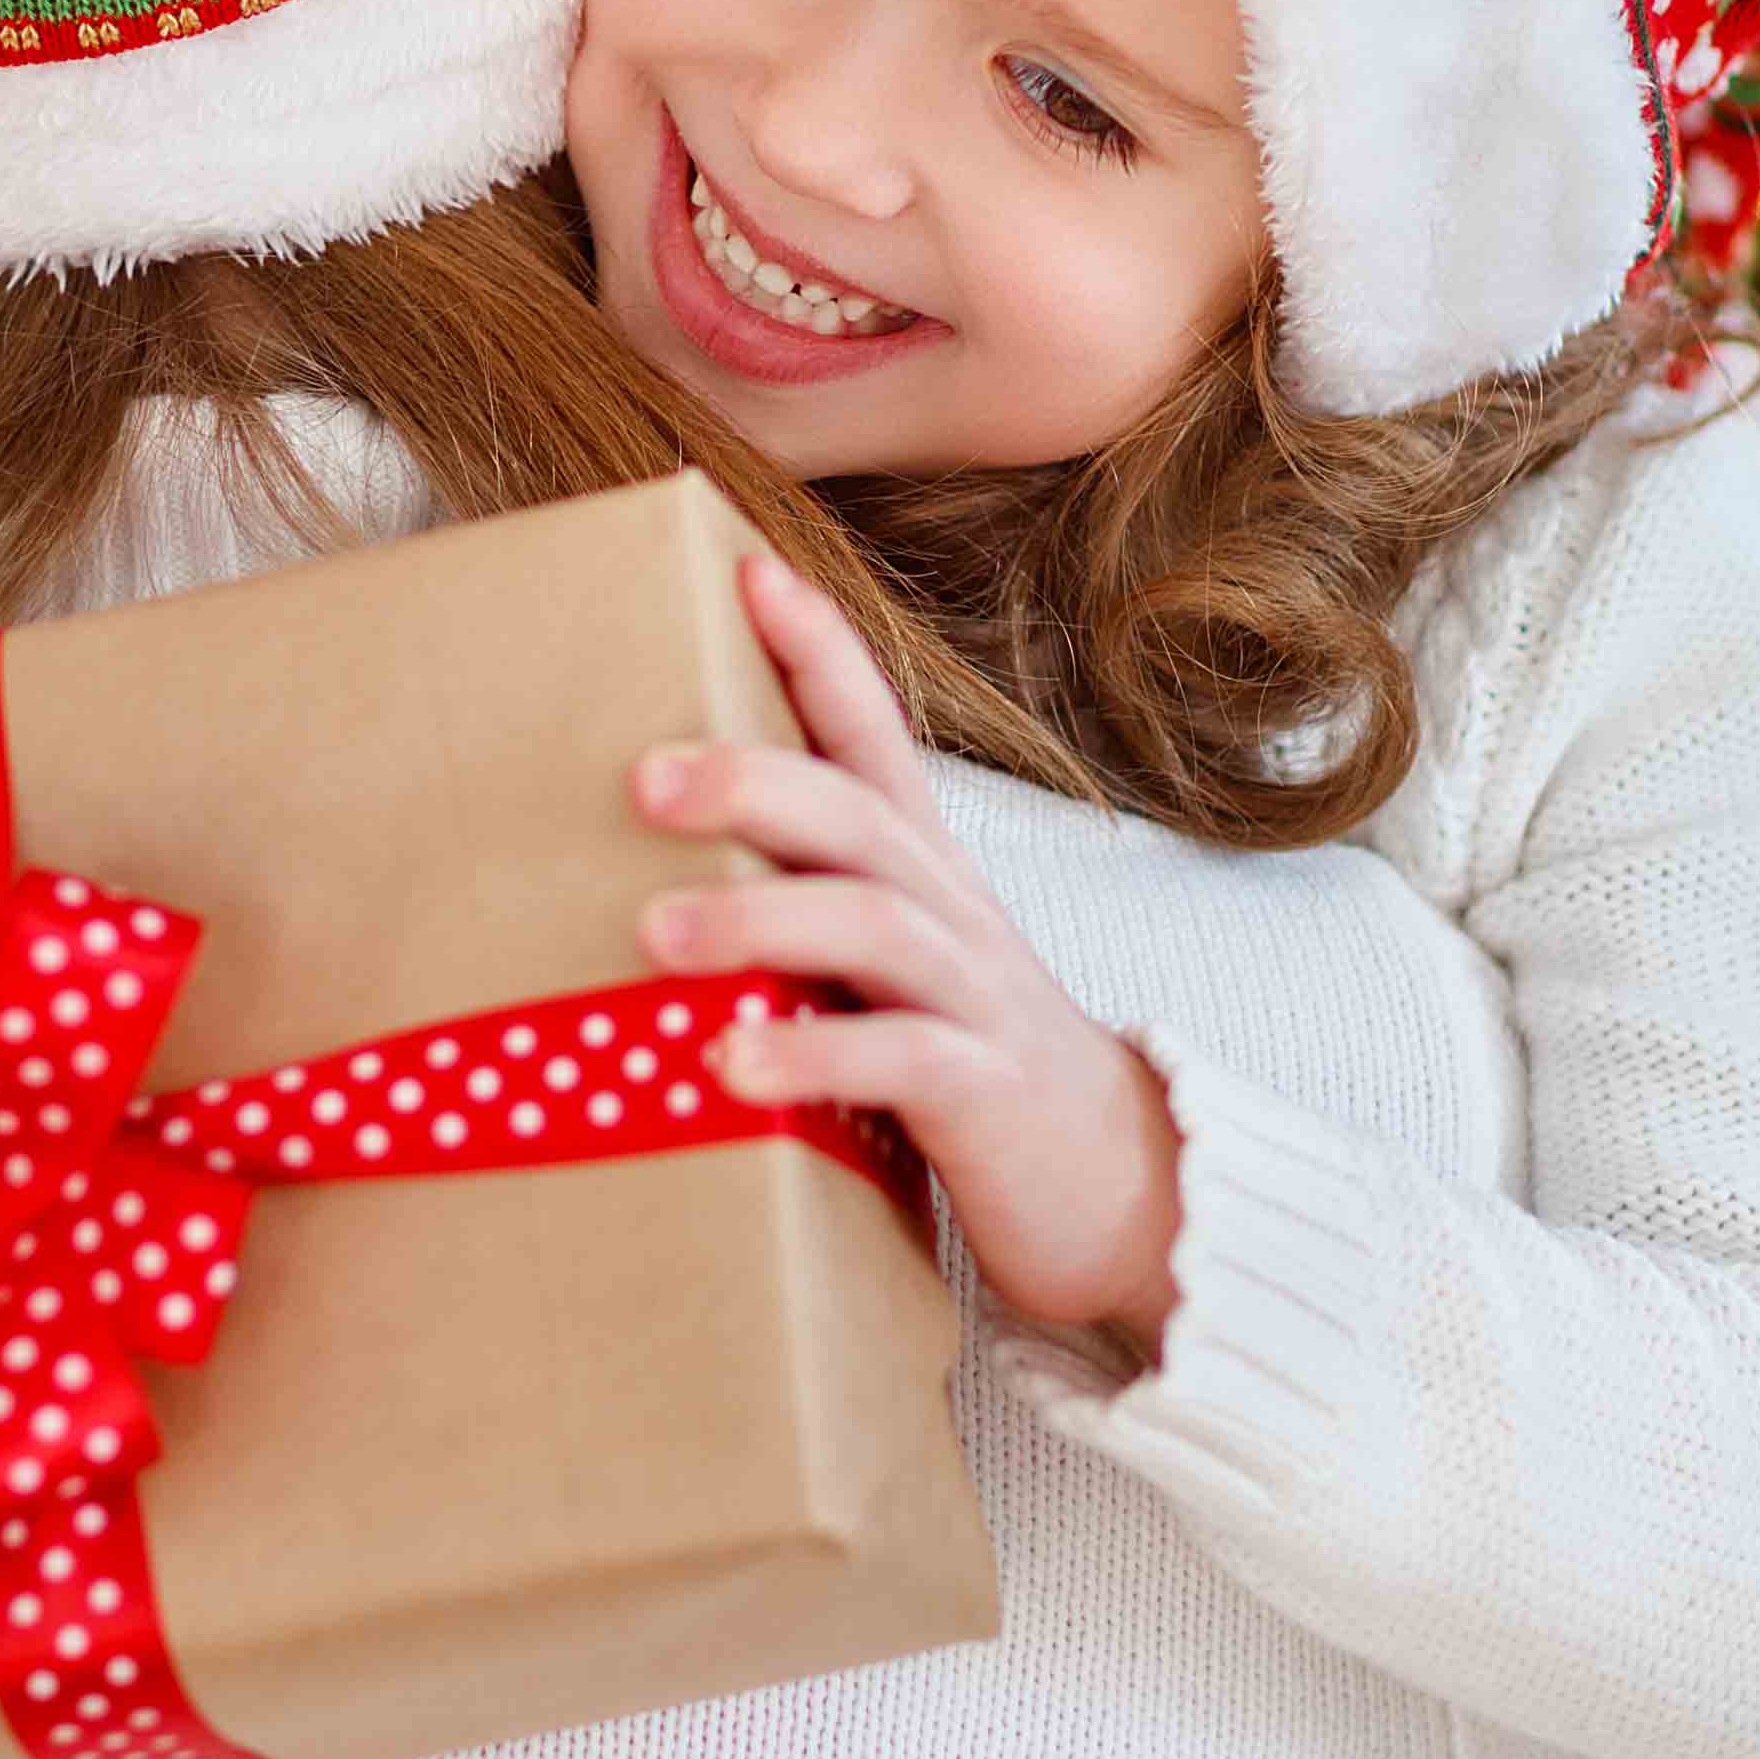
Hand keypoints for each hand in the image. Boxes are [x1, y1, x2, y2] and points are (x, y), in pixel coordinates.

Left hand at [630, 553, 1188, 1351]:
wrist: (1124, 1192)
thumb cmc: (970, 1072)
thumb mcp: (893, 977)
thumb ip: (802, 926)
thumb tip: (636, 890)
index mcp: (925, 874)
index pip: (875, 734)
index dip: (819, 648)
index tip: (747, 566)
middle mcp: (952, 914)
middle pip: (859, 814)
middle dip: (754, 778)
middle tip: (641, 776)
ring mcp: (975, 999)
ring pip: (874, 926)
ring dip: (761, 917)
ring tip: (655, 931)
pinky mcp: (984, 1094)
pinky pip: (899, 1060)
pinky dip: (813, 1054)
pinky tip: (730, 1065)